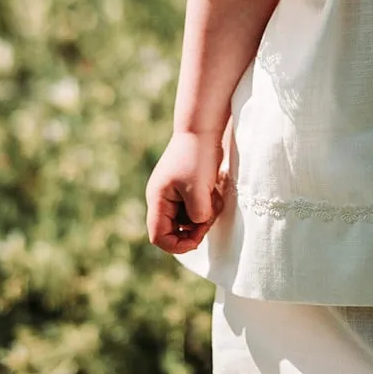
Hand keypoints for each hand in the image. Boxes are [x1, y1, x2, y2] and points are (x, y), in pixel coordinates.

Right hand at [145, 131, 225, 253]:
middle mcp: (162, 199)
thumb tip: (199, 224)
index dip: (177, 245)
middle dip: (195, 228)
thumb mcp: (198, 190)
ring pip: (188, 220)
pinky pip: (196, 207)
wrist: (203, 128)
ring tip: (214, 197)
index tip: (198, 239)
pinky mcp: (187, 188)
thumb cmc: (197, 157)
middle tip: (210, 216)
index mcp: (158, 200)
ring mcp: (174, 193)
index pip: (159, 236)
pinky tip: (215, 190)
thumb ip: (197, 215)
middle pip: (174, 230)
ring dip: (204, 215)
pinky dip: (207, 205)